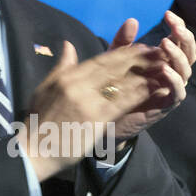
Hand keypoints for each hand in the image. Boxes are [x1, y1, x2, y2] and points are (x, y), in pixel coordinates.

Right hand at [18, 24, 189, 181]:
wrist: (34, 150)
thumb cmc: (39, 120)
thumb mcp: (45, 88)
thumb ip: (62, 66)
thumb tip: (69, 45)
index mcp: (67, 77)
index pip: (100, 60)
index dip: (122, 52)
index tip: (138, 47)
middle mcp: (78, 85)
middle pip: (114, 68)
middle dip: (137, 58)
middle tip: (156, 51)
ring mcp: (88, 102)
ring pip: (121, 82)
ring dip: (143, 73)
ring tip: (161, 66)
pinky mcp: (95, 120)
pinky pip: (121, 103)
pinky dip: (138, 93)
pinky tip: (152, 88)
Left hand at [107, 10, 195, 141]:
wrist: (108, 121)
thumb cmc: (114, 88)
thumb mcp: (115, 61)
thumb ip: (123, 42)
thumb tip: (132, 20)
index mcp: (164, 59)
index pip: (179, 40)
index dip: (178, 26)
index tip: (168, 14)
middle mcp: (172, 73)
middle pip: (188, 52)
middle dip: (184, 37)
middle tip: (175, 26)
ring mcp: (170, 89)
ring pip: (185, 70)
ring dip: (177, 55)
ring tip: (165, 43)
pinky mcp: (166, 105)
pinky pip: (177, 92)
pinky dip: (174, 80)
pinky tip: (165, 70)